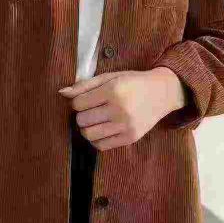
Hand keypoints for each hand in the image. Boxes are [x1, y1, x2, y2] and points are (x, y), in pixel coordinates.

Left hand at [58, 68, 187, 150]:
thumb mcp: (110, 77)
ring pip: (88, 134)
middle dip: (81, 115)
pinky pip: (101, 146)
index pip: (78, 103)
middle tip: (90, 110)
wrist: (161, 93)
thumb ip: (84, 85)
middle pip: (81, 120)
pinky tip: (102, 129)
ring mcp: (125, 126)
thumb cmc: (132, 82)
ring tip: (94, 120)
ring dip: (86, 128)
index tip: (86, 99)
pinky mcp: (130, 139)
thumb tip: (61, 93)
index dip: (77, 102)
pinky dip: (96, 139)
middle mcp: (119, 110)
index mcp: (113, 91)